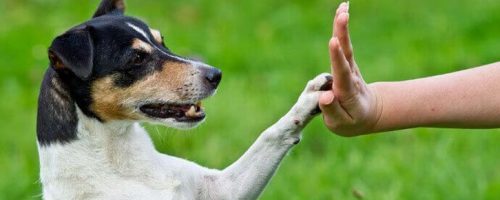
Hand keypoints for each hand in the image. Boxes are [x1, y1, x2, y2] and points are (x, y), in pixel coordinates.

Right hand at [319, 2, 381, 135]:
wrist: (369, 113)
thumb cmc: (351, 121)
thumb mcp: (341, 124)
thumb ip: (332, 111)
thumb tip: (325, 96)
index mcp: (347, 92)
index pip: (342, 73)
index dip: (337, 58)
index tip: (333, 42)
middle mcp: (350, 76)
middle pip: (346, 54)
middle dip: (343, 34)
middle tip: (342, 15)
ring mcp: (349, 67)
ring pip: (346, 46)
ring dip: (342, 26)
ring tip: (343, 7)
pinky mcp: (346, 62)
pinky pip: (343, 44)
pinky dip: (341, 28)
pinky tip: (342, 11)